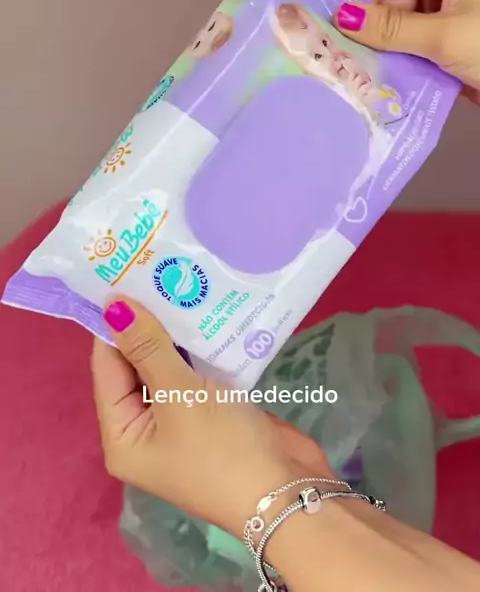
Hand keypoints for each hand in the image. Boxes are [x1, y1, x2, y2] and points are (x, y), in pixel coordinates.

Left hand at [91, 297, 333, 537]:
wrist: (287, 493)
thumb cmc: (222, 448)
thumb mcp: (180, 395)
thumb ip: (147, 347)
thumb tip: (113, 305)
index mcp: (122, 436)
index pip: (107, 367)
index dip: (114, 322)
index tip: (124, 274)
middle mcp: (143, 429)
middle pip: (136, 365)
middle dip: (147, 323)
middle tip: (156, 268)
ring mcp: (179, 421)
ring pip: (168, 366)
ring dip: (176, 332)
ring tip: (179, 279)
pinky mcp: (211, 412)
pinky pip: (195, 373)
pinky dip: (200, 347)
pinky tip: (206, 310)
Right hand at [333, 0, 479, 104]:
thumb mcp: (446, 36)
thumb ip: (392, 27)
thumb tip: (342, 17)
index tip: (343, 29)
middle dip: (372, 27)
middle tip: (347, 59)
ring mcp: (453, 16)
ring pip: (402, 27)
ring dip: (386, 50)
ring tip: (364, 75)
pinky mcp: (455, 46)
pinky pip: (418, 49)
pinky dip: (404, 65)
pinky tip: (387, 84)